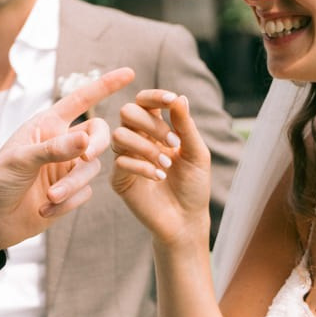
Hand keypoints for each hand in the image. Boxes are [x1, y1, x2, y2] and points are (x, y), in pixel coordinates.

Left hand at [0, 68, 133, 253]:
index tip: (129, 73)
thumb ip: (53, 149)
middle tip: (87, 156)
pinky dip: (67, 203)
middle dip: (96, 144)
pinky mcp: (71, 193)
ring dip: (72, 184)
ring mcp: (67, 169)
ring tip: (49, 196)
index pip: (81, 100)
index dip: (104, 86)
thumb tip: (86, 140)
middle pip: (98, 134)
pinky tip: (44, 210)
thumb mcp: (20, 160)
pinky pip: (84, 194)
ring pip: (91, 169)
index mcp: (47, 125)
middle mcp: (62, 144)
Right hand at [110, 89, 211, 251]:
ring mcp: (126, 158)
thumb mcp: (196, 154)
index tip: (171, 100)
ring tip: (167, 165)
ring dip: (147, 147)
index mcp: (156, 128)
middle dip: (152, 124)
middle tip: (174, 143)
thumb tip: (180, 97)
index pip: (145, 102)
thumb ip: (186, 127)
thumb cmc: (193, 185)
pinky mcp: (119, 179)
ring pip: (119, 135)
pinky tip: (159, 177)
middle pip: (127, 112)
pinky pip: (120, 162)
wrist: (186, 220)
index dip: (155, 96)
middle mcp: (138, 139)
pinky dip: (142, 166)